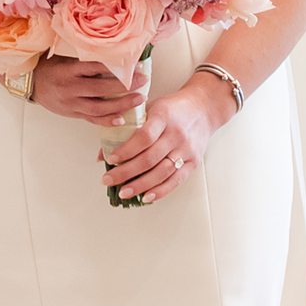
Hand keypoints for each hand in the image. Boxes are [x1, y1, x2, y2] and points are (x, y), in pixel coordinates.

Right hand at [29, 52, 151, 130]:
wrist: (30, 83)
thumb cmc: (50, 67)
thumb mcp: (64, 57)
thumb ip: (85, 58)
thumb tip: (113, 54)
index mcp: (68, 70)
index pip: (95, 67)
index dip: (115, 66)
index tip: (133, 64)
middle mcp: (70, 87)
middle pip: (100, 88)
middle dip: (124, 86)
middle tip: (143, 81)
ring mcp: (71, 103)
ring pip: (99, 107)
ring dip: (121, 104)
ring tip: (139, 100)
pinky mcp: (72, 113)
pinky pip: (91, 119)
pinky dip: (107, 120)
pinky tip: (121, 119)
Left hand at [99, 74, 226, 203]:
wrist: (204, 108)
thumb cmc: (172, 108)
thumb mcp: (150, 109)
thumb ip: (128, 129)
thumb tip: (102, 154)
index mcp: (163, 116)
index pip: (143, 137)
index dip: (126, 150)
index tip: (111, 160)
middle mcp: (176, 134)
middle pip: (149, 158)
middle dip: (126, 172)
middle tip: (108, 180)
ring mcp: (186, 149)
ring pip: (162, 172)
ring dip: (140, 185)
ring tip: (123, 192)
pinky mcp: (194, 161)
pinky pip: (176, 180)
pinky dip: (161, 191)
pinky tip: (146, 197)